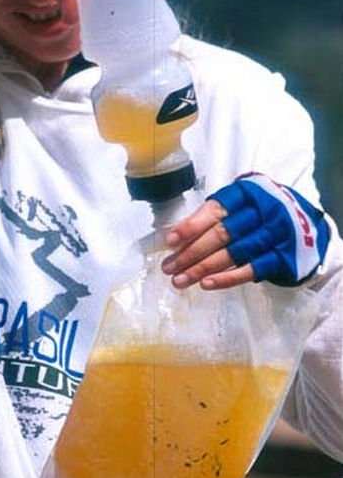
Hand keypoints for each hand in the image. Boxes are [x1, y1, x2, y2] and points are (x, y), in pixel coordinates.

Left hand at [162, 173, 329, 289]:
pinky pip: (252, 269)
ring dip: (203, 269)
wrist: (308, 227)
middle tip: (169, 267)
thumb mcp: (241, 204)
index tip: (170, 241)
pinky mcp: (284, 257)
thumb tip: (176, 239)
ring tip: (180, 281)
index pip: (215, 210)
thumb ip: (214, 216)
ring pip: (233, 253)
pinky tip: (207, 284)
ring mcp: (276, 234)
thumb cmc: (261, 214)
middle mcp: (264, 211)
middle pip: (221, 234)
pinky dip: (228, 278)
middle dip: (191, 252)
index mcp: (248, 193)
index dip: (191, 226)